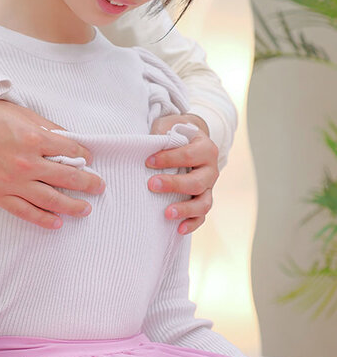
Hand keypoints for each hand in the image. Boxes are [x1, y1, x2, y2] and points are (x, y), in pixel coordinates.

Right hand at [0, 92, 104, 229]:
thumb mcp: (21, 113)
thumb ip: (47, 127)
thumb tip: (68, 139)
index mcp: (34, 138)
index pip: (71, 151)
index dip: (85, 155)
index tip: (89, 159)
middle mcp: (27, 163)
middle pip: (68, 178)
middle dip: (88, 183)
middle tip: (99, 187)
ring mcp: (13, 182)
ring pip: (51, 200)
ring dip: (73, 206)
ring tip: (85, 209)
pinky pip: (26, 212)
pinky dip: (44, 219)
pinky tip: (58, 223)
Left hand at [147, 114, 217, 234]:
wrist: (189, 140)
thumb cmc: (175, 134)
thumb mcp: (169, 127)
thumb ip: (161, 135)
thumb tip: (144, 146)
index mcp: (205, 148)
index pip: (189, 155)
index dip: (168, 159)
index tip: (147, 161)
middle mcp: (211, 169)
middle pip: (197, 182)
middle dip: (174, 185)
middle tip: (151, 185)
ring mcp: (209, 187)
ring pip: (204, 203)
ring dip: (185, 209)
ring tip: (166, 213)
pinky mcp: (204, 200)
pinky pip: (202, 216)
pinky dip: (192, 223)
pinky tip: (178, 229)